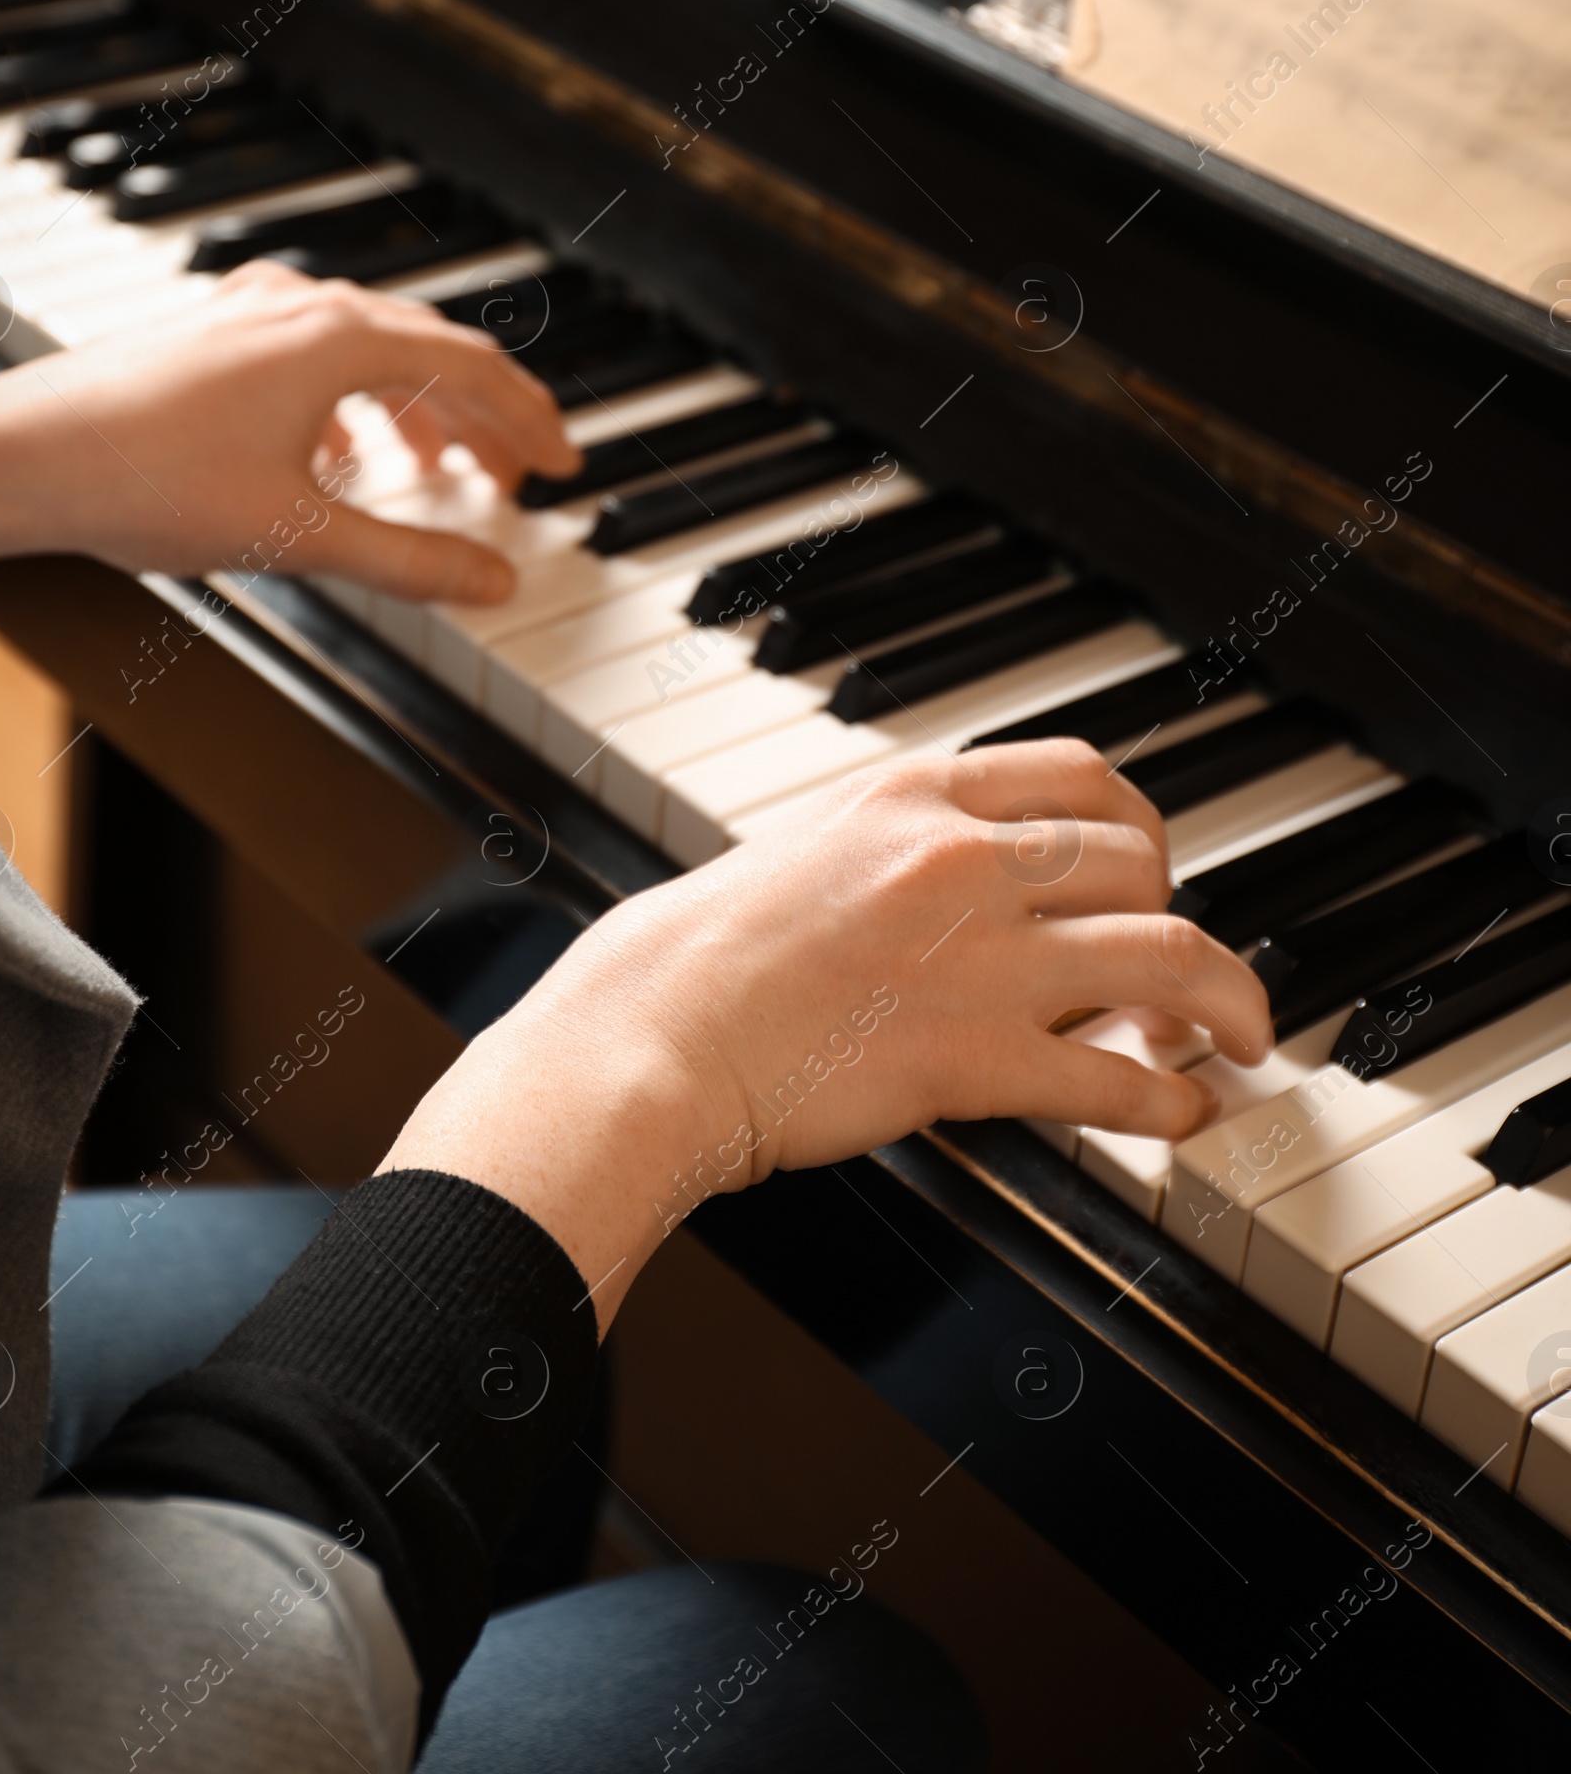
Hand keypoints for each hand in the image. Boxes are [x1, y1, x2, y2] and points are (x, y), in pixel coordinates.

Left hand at [0, 261, 579, 600]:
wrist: (22, 457)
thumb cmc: (143, 479)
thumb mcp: (300, 535)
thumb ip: (410, 561)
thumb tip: (495, 580)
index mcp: (338, 338)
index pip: (473, 368)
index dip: (529, 423)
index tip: (562, 465)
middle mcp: (301, 308)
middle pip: (431, 349)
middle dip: (486, 416)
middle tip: (522, 471)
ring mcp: (251, 315)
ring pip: (372, 349)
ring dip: (423, 408)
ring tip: (445, 468)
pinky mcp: (212, 336)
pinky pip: (315, 354)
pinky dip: (356, 401)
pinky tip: (342, 454)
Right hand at [380, 741, 1272, 1328]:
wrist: (647, 1039)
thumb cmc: (696, 957)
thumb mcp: (806, 851)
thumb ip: (896, 851)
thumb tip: (964, 884)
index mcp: (915, 795)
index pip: (1080, 774)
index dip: (1140, 825)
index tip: (1151, 867)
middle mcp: (961, 857)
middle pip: (1141, 860)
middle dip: (1182, 913)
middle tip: (1183, 968)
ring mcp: (976, 955)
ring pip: (1167, 955)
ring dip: (1229, 1002)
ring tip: (1245, 1041)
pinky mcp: (973, 1058)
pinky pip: (1114, 1078)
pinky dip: (1169, 1102)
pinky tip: (1183, 1119)